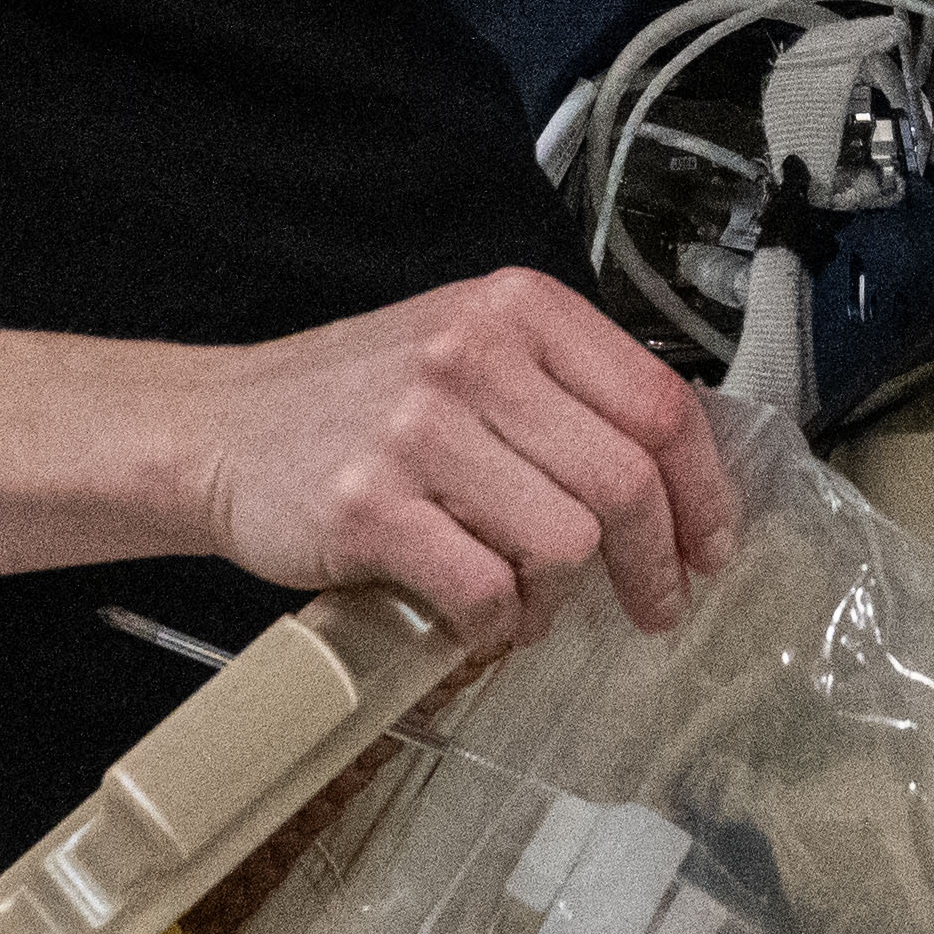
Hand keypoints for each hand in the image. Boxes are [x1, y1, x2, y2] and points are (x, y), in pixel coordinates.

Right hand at [172, 271, 740, 637]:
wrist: (222, 427)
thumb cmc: (362, 401)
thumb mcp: (472, 352)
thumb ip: (568, 394)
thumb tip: (680, 484)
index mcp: (517, 309)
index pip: (659, 404)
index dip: (704, 492)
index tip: (711, 546)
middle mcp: (473, 355)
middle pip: (625, 481)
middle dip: (657, 563)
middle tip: (655, 605)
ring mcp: (418, 430)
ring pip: (565, 541)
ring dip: (565, 595)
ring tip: (538, 602)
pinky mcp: (370, 508)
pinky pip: (486, 591)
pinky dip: (501, 625)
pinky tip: (485, 619)